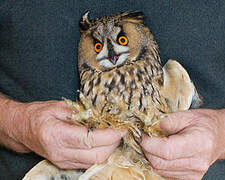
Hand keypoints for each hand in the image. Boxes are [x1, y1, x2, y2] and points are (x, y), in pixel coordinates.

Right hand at [9, 100, 125, 168]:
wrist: (22, 129)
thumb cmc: (38, 115)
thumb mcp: (59, 106)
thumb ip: (81, 111)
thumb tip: (103, 115)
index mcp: (57, 134)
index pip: (91, 139)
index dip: (111, 134)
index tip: (122, 127)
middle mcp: (60, 152)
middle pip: (97, 155)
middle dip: (114, 143)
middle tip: (120, 130)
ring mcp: (62, 160)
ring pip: (95, 161)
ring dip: (109, 149)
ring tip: (113, 135)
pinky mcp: (65, 164)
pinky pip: (89, 162)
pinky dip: (100, 152)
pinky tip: (102, 141)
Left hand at [140, 109, 224, 179]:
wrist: (219, 136)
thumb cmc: (204, 123)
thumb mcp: (185, 115)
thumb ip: (165, 121)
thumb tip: (147, 126)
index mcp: (198, 143)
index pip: (166, 150)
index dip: (149, 143)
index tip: (143, 133)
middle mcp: (197, 162)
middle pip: (159, 163)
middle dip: (147, 149)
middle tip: (146, 136)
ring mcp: (194, 173)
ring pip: (159, 170)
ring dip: (151, 156)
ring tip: (154, 143)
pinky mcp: (190, 178)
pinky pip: (165, 173)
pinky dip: (158, 162)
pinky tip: (161, 152)